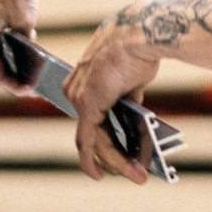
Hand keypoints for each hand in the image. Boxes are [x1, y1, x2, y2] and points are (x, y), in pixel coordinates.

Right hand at [0, 0, 38, 95]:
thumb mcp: (25, 22)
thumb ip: (26, 42)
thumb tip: (30, 52)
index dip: (13, 85)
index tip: (30, 91)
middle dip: (13, 74)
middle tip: (33, 85)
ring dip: (12, 60)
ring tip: (31, 70)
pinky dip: (9, 45)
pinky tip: (26, 50)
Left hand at [65, 14, 162, 183]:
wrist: (139, 35)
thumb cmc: (138, 50)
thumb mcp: (129, 80)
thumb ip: (125, 100)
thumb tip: (134, 122)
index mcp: (81, 80)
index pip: (90, 118)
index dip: (104, 139)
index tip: (118, 153)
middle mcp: (73, 91)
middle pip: (93, 133)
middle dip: (112, 156)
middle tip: (132, 171)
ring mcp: (78, 100)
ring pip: (95, 141)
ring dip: (116, 162)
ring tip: (138, 175)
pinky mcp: (88, 108)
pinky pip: (91, 141)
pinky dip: (99, 160)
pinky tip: (108, 174)